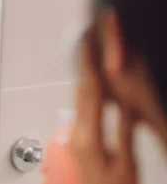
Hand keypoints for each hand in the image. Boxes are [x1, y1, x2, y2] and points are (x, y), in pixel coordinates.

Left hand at [70, 35, 137, 183]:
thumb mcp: (127, 161)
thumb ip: (125, 129)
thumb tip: (126, 101)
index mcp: (87, 137)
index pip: (88, 92)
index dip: (90, 66)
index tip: (90, 45)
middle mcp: (75, 132)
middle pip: (80, 90)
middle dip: (86, 63)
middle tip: (90, 40)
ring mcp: (74, 134)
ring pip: (80, 96)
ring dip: (87, 74)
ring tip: (92, 53)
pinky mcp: (78, 137)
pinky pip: (82, 105)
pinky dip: (89, 89)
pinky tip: (95, 81)